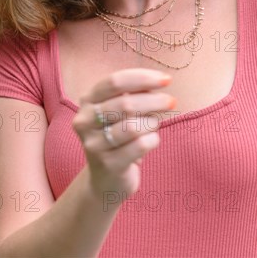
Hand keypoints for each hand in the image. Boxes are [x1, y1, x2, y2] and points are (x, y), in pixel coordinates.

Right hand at [72, 68, 174, 199]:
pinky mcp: (108, 165)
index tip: (166, 80)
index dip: (142, 78)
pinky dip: (153, 140)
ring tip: (154, 124)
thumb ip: (133, 94)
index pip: (114, 82)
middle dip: (154, 100)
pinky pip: (140, 146)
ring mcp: (94, 144)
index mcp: (87, 101)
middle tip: (171, 102)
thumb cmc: (118, 137)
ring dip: (152, 123)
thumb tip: (158, 81)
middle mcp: (84, 121)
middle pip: (125, 103)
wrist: (105, 180)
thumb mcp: (119, 112)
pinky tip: (152, 140)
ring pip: (133, 126)